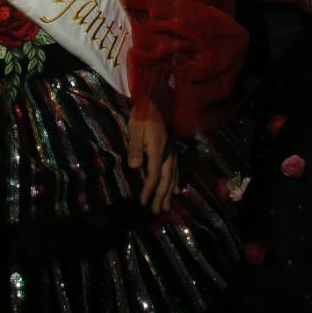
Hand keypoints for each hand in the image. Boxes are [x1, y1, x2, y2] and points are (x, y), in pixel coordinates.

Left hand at [125, 98, 177, 213]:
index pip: (154, 174)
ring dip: (169, 192)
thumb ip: (135, 147)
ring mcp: (171, 150)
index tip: (144, 202)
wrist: (154, 101)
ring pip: (173, 175)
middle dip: (162, 196)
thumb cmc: (141, 114)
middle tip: (157, 211)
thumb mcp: (135, 128)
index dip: (150, 189)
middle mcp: (168, 152)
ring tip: (167, 206)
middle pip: (166, 178)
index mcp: (158, 148)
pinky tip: (176, 189)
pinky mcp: (171, 149)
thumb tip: (134, 167)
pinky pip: (176, 168)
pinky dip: (176, 180)